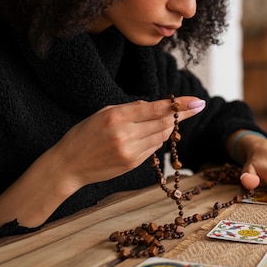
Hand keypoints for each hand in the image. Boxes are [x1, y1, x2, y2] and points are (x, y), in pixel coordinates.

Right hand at [0, 96, 206, 231]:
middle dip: (181, 114)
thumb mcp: (104, 112)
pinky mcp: (132, 163)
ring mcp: (130, 151)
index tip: (198, 101)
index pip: (157, 109)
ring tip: (170, 120)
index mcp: (118, 115)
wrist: (68, 165)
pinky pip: (154, 148)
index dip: (180, 104)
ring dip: (169, 127)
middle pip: (165, 123)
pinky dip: (158, 139)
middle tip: (194, 107)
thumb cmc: (85, 134)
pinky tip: (153, 134)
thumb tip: (156, 106)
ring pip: (162, 136)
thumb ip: (131, 108)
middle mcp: (125, 133)